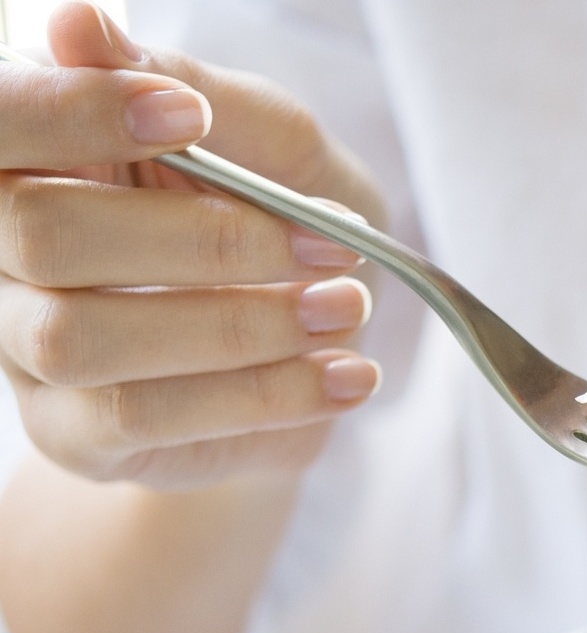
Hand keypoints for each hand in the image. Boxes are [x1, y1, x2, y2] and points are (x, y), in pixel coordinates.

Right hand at [0, 1, 385, 489]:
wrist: (316, 344)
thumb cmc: (281, 216)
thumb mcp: (267, 139)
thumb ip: (186, 87)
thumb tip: (83, 24)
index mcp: (31, 150)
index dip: (75, 114)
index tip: (189, 120)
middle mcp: (1, 246)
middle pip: (42, 235)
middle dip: (204, 240)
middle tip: (332, 242)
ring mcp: (24, 346)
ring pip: (85, 340)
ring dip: (238, 327)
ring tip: (346, 309)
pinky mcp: (74, 433)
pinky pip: (146, 416)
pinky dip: (265, 396)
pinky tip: (347, 375)